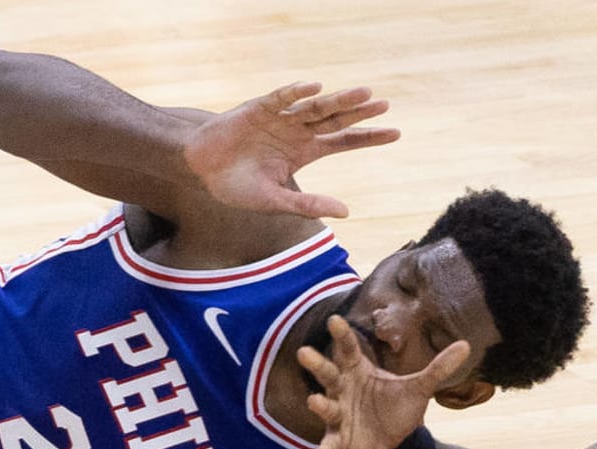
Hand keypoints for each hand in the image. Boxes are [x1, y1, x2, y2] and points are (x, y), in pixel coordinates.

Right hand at [184, 82, 399, 217]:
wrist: (200, 170)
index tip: (395, 132)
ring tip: (363, 93)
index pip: (343, 141)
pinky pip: (281, 98)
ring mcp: (280, 118)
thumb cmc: (236, 186)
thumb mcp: (276, 201)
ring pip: (314, 105)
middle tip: (385, 104)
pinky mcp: (258, 108)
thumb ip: (309, 204)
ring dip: (338, 99)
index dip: (368, 136)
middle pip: (335, 119)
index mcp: (304, 152)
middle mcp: (297, 131)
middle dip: (359, 112)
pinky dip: (296, 93)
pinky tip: (314, 87)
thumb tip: (346, 212)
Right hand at [298, 315, 470, 448]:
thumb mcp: (420, 387)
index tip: (335, 320)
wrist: (395, 443)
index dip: (342, 335)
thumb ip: (439, 368)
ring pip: (324, 406)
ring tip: (314, 400)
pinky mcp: (338, 438)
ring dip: (318, 404)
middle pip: (327, 373)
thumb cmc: (398, 408)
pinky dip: (326, 446)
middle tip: (304, 352)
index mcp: (359, 371)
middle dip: (316, 363)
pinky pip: (329, 441)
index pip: (348, 349)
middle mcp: (343, 389)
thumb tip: (467, 345)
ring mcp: (338, 414)